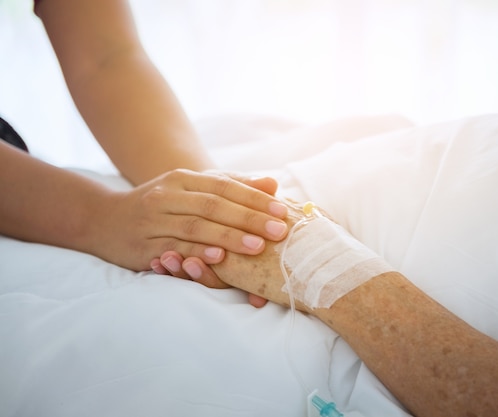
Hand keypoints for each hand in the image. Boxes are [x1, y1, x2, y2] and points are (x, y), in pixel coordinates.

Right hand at [148, 173, 282, 306]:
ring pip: (195, 228)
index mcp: (183, 179)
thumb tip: (273, 184)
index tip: (282, 211)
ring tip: (257, 247)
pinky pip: (174, 249)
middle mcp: (167, 196)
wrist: (105, 220)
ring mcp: (153, 221)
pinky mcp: (144, 246)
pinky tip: (219, 258)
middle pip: (213, 206)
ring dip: (228, 237)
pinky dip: (197, 254)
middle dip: (249, 219)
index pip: (224, 186)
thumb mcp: (193, 189)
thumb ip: (232, 186)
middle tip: (278, 231)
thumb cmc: (162, 205)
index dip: (254, 198)